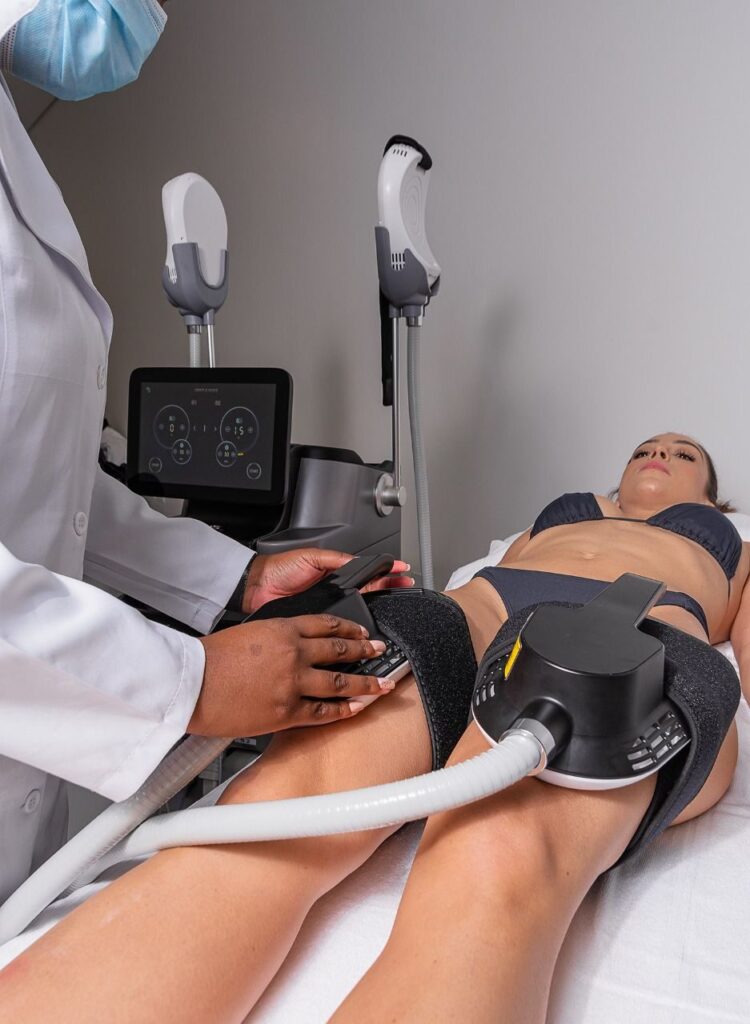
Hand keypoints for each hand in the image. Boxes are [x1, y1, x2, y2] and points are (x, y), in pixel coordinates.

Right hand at [191, 613, 394, 736]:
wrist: (190, 683)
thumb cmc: (208, 659)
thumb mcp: (246, 633)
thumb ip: (273, 640)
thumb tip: (290, 649)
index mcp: (282, 628)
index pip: (326, 623)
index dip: (349, 626)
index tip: (361, 630)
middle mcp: (293, 653)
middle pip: (340, 648)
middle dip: (365, 649)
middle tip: (381, 650)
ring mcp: (293, 682)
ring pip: (340, 681)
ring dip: (366, 682)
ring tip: (383, 683)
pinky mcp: (286, 711)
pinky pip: (324, 712)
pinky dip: (345, 710)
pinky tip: (358, 708)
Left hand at [241, 549, 412, 613]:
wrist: (255, 588)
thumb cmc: (278, 569)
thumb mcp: (312, 557)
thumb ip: (337, 559)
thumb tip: (360, 561)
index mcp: (334, 572)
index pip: (366, 572)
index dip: (385, 572)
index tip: (403, 571)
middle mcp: (333, 591)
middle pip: (368, 590)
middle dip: (388, 588)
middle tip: (405, 587)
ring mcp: (327, 608)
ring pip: (358, 609)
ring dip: (376, 607)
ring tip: (393, 603)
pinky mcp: (318, 624)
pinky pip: (340, 625)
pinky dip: (353, 627)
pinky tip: (365, 627)